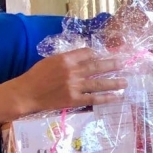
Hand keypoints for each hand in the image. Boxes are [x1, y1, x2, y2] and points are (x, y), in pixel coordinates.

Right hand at [9, 49, 126, 116]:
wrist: (27, 93)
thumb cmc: (36, 76)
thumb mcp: (51, 61)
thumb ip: (68, 59)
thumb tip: (84, 57)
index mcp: (66, 59)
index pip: (87, 53)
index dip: (98, 54)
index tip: (107, 54)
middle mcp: (72, 71)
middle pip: (97, 66)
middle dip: (113, 65)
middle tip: (124, 64)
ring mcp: (75, 86)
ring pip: (99, 83)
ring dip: (114, 82)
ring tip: (125, 82)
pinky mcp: (75, 100)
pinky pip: (94, 98)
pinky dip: (107, 98)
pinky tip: (117, 97)